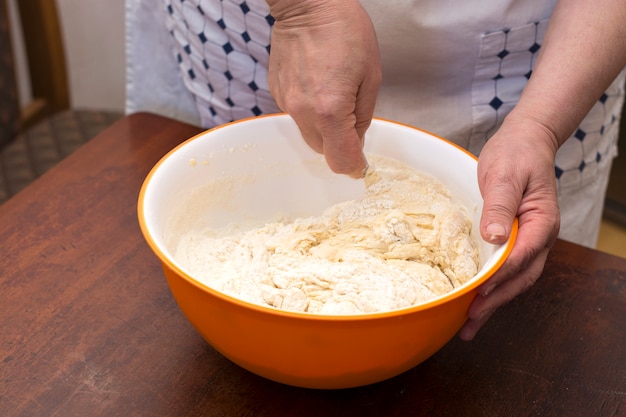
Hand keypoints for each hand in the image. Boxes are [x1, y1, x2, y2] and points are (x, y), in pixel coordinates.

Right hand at [266, 0, 380, 177]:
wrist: (307, 4)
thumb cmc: (344, 30)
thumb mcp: (371, 75)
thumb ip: (363, 116)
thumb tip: (356, 140)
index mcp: (330, 110)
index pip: (340, 160)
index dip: (353, 167)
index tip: (361, 164)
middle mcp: (303, 111)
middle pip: (322, 151)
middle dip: (338, 145)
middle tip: (352, 123)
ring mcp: (287, 102)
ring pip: (308, 133)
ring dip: (323, 128)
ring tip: (334, 96)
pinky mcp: (277, 92)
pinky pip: (296, 114)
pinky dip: (309, 110)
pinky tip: (318, 85)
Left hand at [458, 115, 560, 339]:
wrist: (525, 142)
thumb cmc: (516, 154)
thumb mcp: (504, 175)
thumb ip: (499, 206)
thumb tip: (494, 238)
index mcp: (541, 222)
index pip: (520, 257)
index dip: (498, 278)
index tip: (478, 293)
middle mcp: (539, 237)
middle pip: (520, 278)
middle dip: (496, 302)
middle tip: (470, 322)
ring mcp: (529, 240)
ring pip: (515, 279)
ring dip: (494, 302)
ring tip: (470, 324)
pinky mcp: (516, 239)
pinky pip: (507, 269)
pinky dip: (493, 288)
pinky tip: (478, 299)